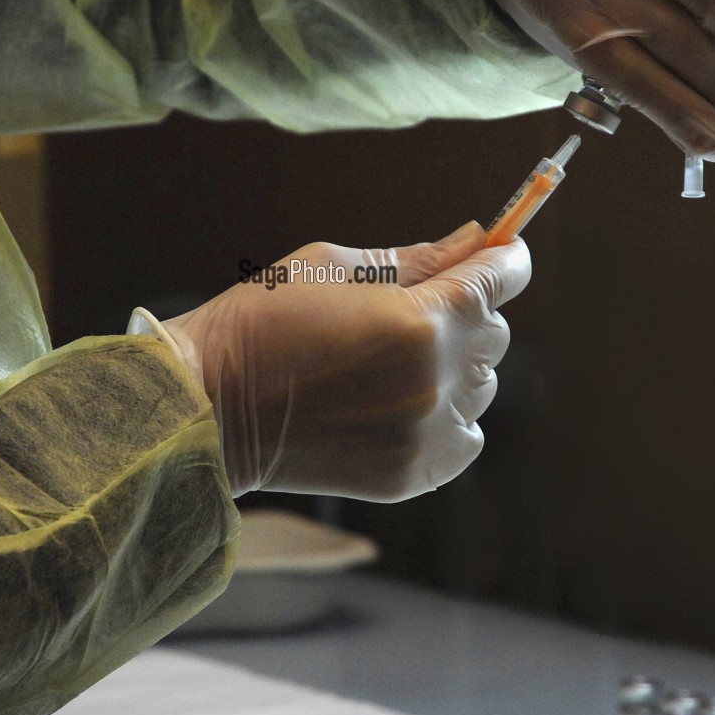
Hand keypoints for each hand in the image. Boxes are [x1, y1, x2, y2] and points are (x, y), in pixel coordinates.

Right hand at [161, 222, 529, 501]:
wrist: (209, 407)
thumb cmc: (260, 321)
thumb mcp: (332, 267)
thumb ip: (416, 258)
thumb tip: (474, 240)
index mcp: (419, 320)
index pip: (499, 279)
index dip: (504, 259)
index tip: (502, 251)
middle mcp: (435, 380)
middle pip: (494, 334)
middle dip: (465, 313)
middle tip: (410, 309)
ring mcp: (426, 434)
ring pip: (480, 389)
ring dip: (453, 369)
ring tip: (388, 364)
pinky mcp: (413, 475)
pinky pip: (464, 437)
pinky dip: (444, 418)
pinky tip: (394, 403)